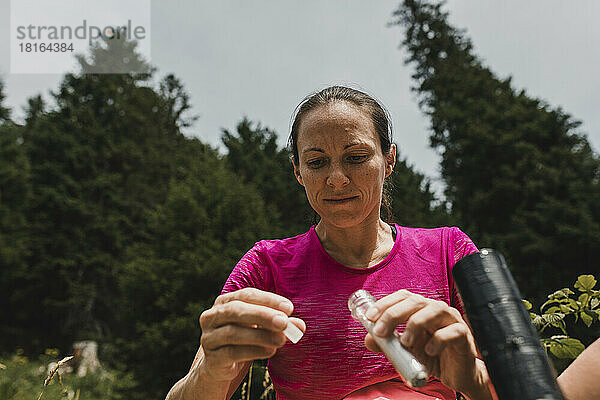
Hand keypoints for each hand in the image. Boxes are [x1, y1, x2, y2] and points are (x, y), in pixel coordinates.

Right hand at [199, 288, 305, 381]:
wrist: (219, 366)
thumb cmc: (244, 339)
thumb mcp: (262, 328)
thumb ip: (280, 325)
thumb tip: (300, 327)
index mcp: (224, 302)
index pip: (246, 294)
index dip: (268, 300)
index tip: (289, 308)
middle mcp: (212, 316)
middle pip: (236, 310)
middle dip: (263, 315)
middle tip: (284, 322)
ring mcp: (209, 337)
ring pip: (233, 333)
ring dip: (261, 336)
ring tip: (281, 340)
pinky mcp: (211, 358)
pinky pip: (232, 353)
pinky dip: (253, 351)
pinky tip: (270, 351)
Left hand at [363, 289, 486, 396]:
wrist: (456, 374)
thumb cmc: (432, 357)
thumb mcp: (405, 351)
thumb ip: (388, 344)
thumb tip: (369, 339)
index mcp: (421, 308)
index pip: (402, 296)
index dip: (385, 303)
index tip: (370, 317)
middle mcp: (436, 309)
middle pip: (415, 301)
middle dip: (394, 314)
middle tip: (381, 332)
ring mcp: (451, 319)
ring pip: (434, 310)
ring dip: (415, 324)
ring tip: (405, 342)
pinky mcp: (463, 334)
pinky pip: (451, 331)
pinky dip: (437, 340)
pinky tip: (429, 352)